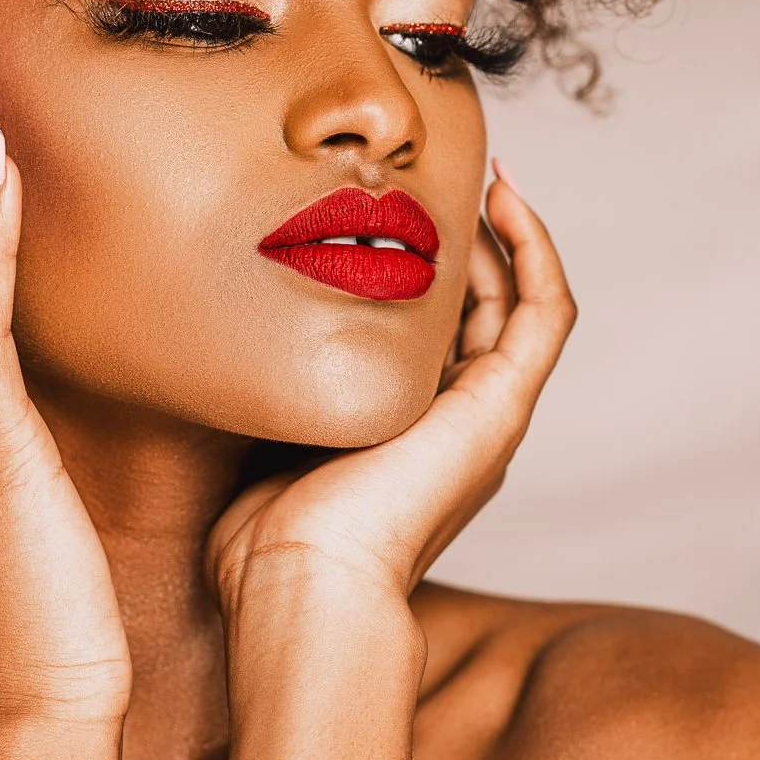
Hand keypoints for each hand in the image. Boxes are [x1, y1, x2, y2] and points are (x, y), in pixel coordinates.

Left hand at [205, 165, 575, 619]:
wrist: (300, 583)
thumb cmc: (264, 538)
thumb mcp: (261, 436)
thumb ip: (261, 392)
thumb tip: (213, 336)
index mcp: (406, 432)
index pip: (432, 336)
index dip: (424, 272)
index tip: (390, 212)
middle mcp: (455, 422)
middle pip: (480, 312)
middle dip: (465, 243)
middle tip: (435, 179)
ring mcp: (485, 414)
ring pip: (519, 304)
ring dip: (504, 235)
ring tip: (478, 175)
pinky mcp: (502, 405)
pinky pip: (546, 311)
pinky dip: (535, 249)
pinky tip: (502, 197)